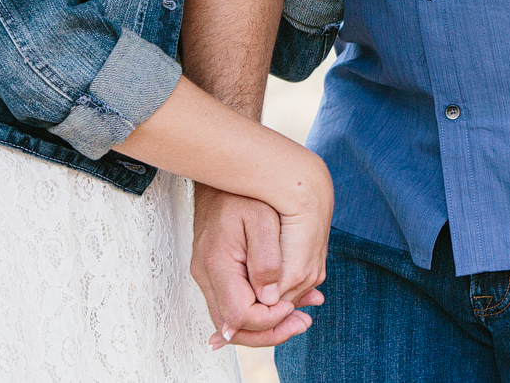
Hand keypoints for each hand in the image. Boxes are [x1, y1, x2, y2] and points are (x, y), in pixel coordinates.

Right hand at [191, 186, 323, 349]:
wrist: (220, 177)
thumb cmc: (242, 194)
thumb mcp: (261, 219)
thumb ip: (266, 260)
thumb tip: (270, 298)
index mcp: (217, 264)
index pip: (241, 314)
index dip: (270, 318)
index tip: (293, 306)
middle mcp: (207, 277)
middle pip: (234, 327)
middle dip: (270, 332)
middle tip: (302, 323)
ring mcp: (208, 277)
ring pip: (233, 321)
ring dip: (266, 325)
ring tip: (299, 318)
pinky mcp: (216, 274)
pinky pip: (234, 304)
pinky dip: (259, 312)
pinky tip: (284, 305)